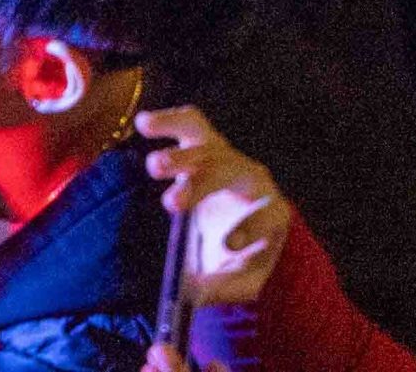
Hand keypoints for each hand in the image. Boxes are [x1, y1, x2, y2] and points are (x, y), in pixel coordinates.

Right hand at [137, 105, 293, 313]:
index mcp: (272, 215)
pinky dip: (169, 120)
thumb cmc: (241, 258)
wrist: (236, 230)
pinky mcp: (207, 145)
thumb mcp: (238, 282)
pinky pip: (191, 124)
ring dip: (180, 156)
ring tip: (154, 167)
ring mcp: (230, 157)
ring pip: (208, 145)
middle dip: (200, 186)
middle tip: (170, 205)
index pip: (268, 215)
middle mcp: (254, 179)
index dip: (251, 227)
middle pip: (229, 173)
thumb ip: (218, 289)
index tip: (228, 243)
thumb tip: (189, 294)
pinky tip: (144, 124)